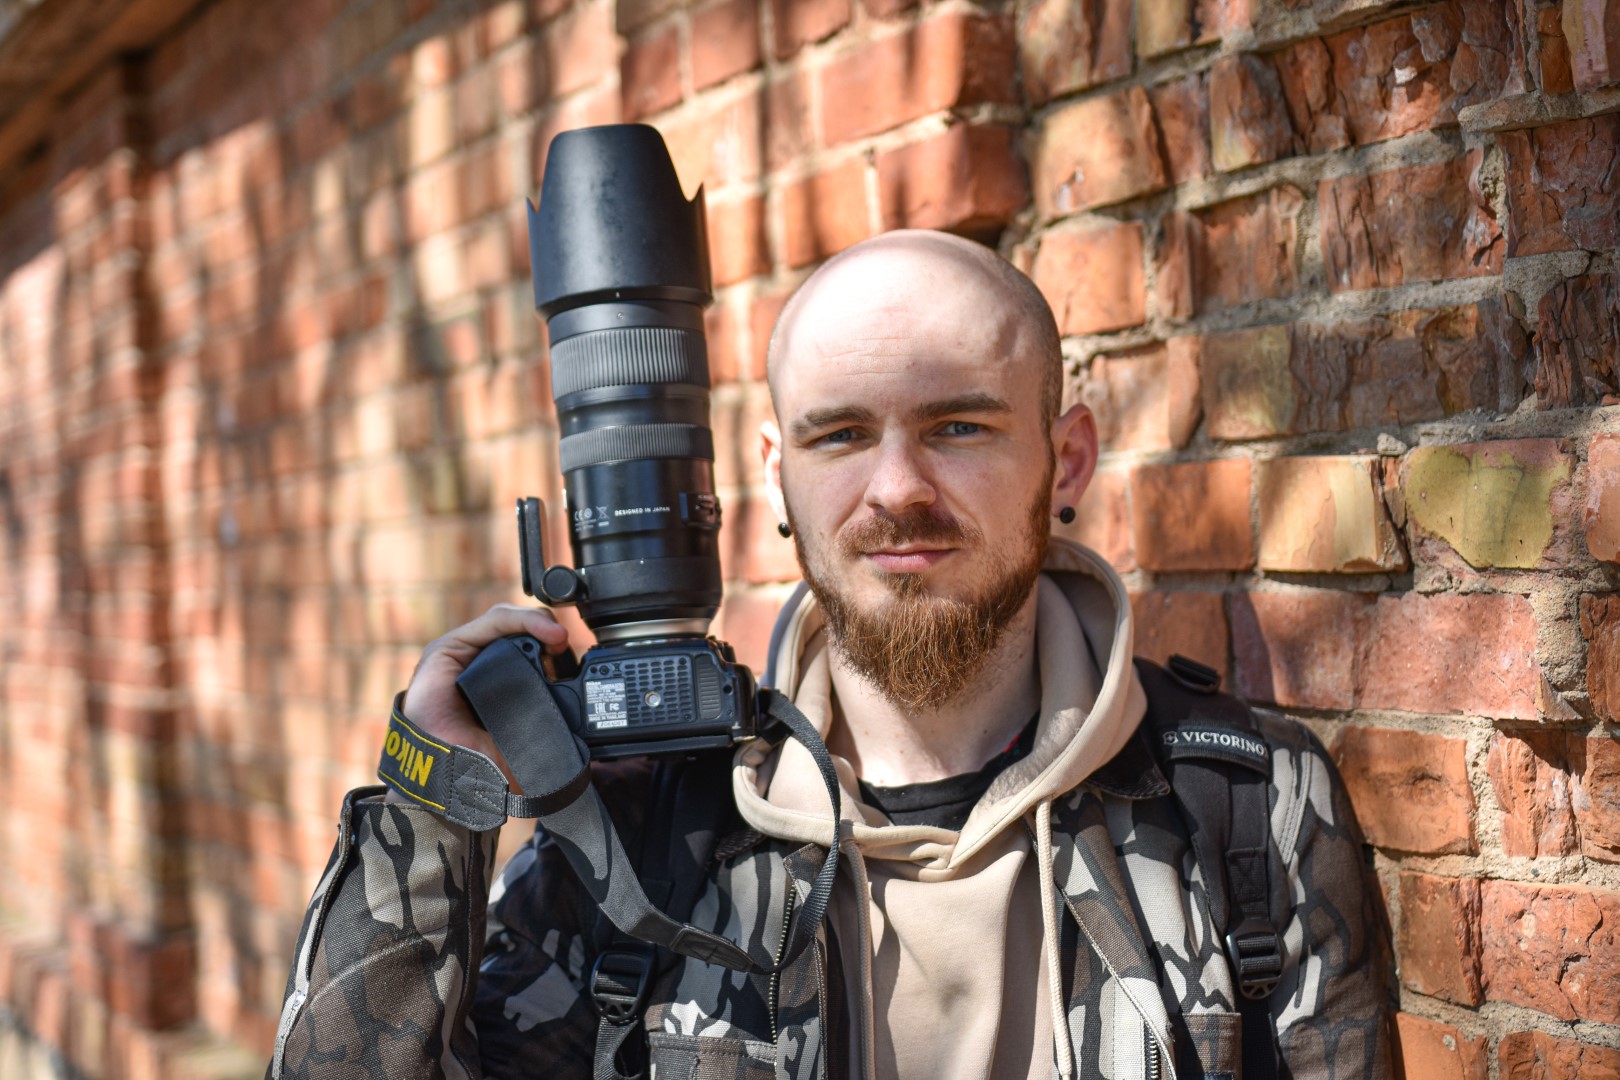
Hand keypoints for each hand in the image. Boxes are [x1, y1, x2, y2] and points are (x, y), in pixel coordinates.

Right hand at [386, 603, 570, 800]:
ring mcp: (463, 655)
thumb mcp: (525, 738)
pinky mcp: (447, 648)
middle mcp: (479, 665)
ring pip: (509, 623)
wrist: (448, 775)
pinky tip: (544, 630)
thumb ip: (546, 720)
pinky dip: (522, 620)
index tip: (579, 661)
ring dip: (539, 623)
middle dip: (549, 633)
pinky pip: (493, 623)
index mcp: (499, 683)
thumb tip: (585, 723)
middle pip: (521, 633)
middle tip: (568, 646)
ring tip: (559, 638)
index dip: (555, 647)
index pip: (530, 650)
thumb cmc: (482, 761)